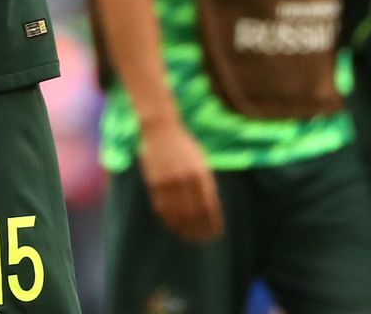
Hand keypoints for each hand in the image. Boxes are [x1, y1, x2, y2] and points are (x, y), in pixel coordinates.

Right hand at [138, 121, 222, 242]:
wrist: (161, 130)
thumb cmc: (184, 145)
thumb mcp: (200, 161)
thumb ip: (206, 183)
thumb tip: (210, 208)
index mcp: (201, 174)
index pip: (210, 206)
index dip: (213, 223)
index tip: (215, 234)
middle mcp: (186, 180)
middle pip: (194, 214)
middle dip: (199, 230)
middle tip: (201, 240)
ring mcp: (169, 182)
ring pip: (178, 214)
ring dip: (184, 228)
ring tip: (188, 237)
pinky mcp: (155, 182)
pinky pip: (162, 207)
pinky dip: (168, 219)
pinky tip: (173, 226)